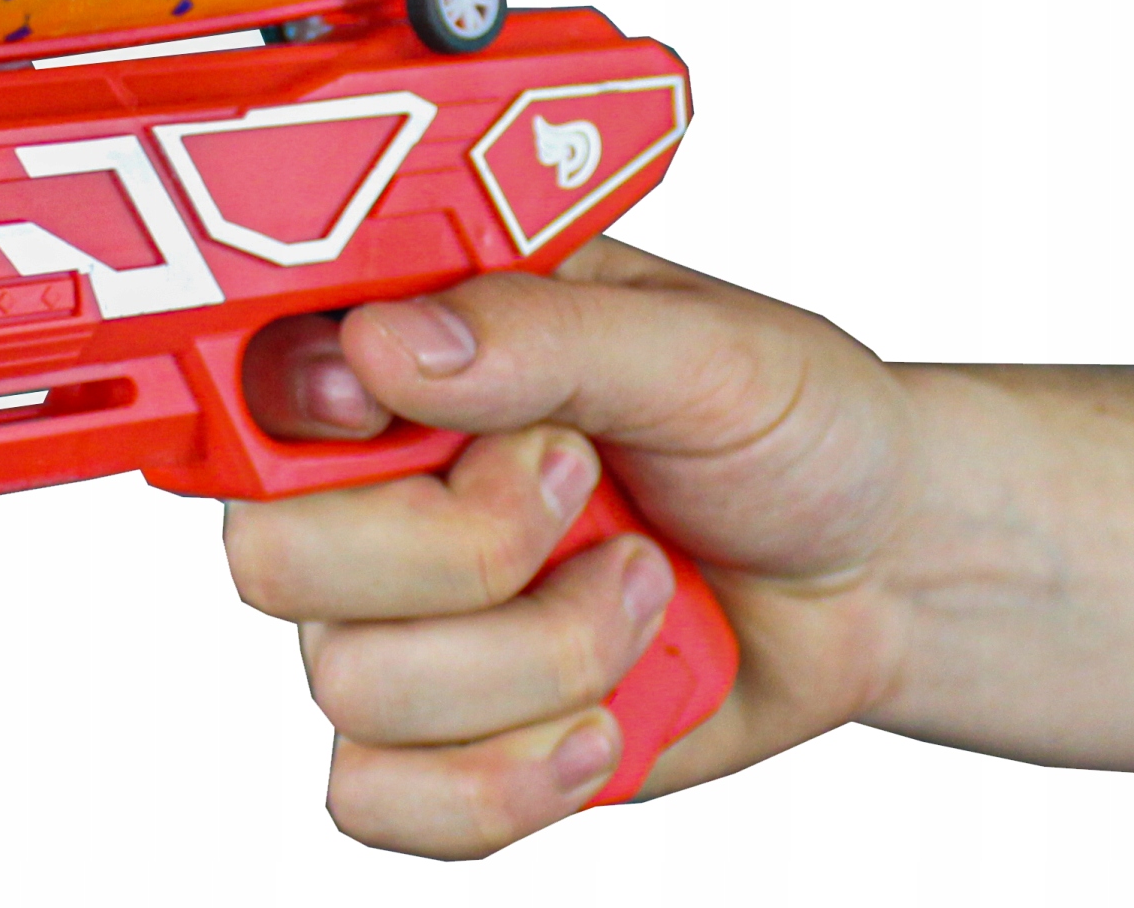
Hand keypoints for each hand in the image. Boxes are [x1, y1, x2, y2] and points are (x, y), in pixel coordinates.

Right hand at [223, 235, 927, 856]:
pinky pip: (381, 801)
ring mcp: (393, 623)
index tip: (383, 406)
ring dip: (536, 656)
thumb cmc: (782, 426)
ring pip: (351, 686)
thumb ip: (541, 333)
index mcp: (408, 350)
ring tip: (642, 590)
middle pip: (275, 556)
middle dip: (460, 548)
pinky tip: (600, 722)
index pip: (260, 378)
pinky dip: (507, 779)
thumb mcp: (699, 346)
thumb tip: (380, 345)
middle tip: (583, 488)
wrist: (873, 570)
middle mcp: (366, 488)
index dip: (297, 409)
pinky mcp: (438, 743)